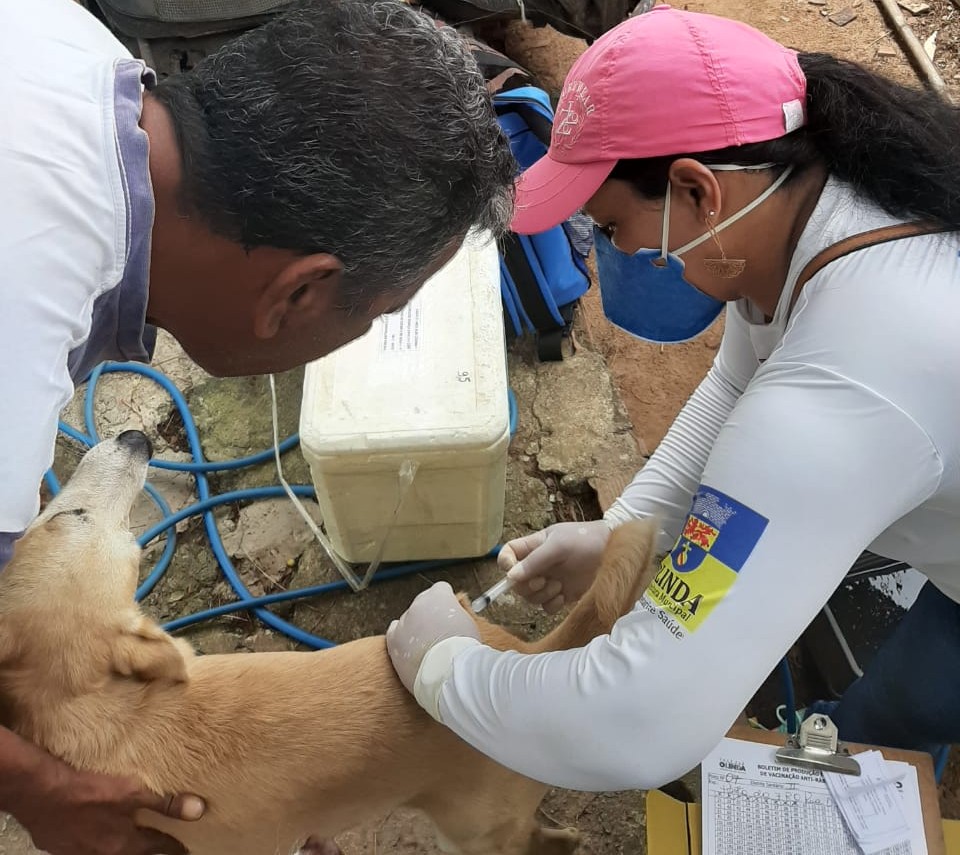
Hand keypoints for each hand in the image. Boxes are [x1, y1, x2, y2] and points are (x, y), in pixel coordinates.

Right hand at [13, 754, 203, 854]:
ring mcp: (78, 853)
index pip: (158, 847)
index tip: (184, 849)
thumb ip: (165, 803)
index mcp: (124, 843)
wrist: (41, 793)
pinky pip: (81, 850)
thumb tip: (198, 811)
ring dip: (118, 849)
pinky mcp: (59, 846)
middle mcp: (103, 854)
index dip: (173, 847)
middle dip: (146, 851)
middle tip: (157, 847)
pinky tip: (91, 835)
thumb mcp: (133, 792)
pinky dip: (92, 845)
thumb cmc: (89, 790)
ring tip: (125, 841)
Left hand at [386, 581, 479, 692]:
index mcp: (439, 595)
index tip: (448, 613)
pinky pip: (394, 632)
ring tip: (427, 647)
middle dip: (429, 616)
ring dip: (416, 629)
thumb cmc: (464, 650)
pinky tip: (410, 647)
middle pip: (423, 605)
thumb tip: (450, 618)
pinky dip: (401, 638)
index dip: (446, 602)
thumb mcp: (468, 622)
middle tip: (439, 633)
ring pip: (409, 620)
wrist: (450, 672)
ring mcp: (405, 621)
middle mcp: (419, 604)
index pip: (440, 589)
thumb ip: (455, 614)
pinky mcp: (394, 640)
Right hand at [500, 520, 611, 613]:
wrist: (614, 552)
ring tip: (559, 585)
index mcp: (534, 546)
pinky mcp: (562, 595)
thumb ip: (535, 560)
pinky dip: (551, 604)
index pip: (508, 555)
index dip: (505, 564)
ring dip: (541, 595)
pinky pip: (546, 607)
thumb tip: (511, 577)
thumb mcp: (559, 545)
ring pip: (530, 597)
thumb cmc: (586, 540)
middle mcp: (538, 565)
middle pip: (516, 582)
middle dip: (526, 585)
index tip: (513, 571)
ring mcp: (549, 580)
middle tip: (542, 580)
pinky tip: (563, 596)